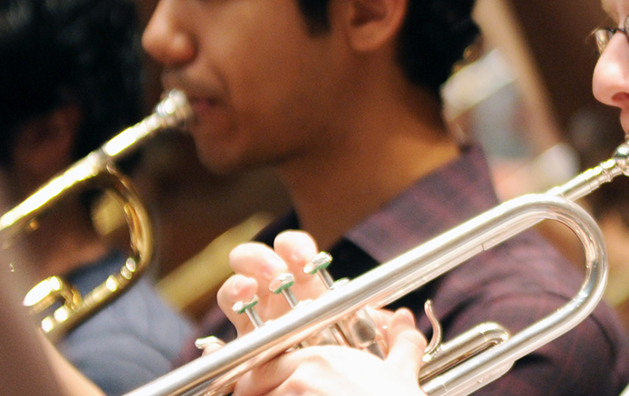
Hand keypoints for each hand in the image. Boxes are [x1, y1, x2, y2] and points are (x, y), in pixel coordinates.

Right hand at [212, 231, 425, 395]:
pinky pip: (224, 341)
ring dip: (237, 286)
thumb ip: (394, 338)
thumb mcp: (383, 356)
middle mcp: (279, 302)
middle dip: (259, 259)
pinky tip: (231, 329)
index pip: (294, 254)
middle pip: (255, 263)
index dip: (295, 248)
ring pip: (235, 294)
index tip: (306, 258)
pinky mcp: (243, 358)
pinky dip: (225, 333)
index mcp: (309, 290)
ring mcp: (257, 327)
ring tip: (247, 292)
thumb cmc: (361, 381)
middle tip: (275, 275)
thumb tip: (403, 320)